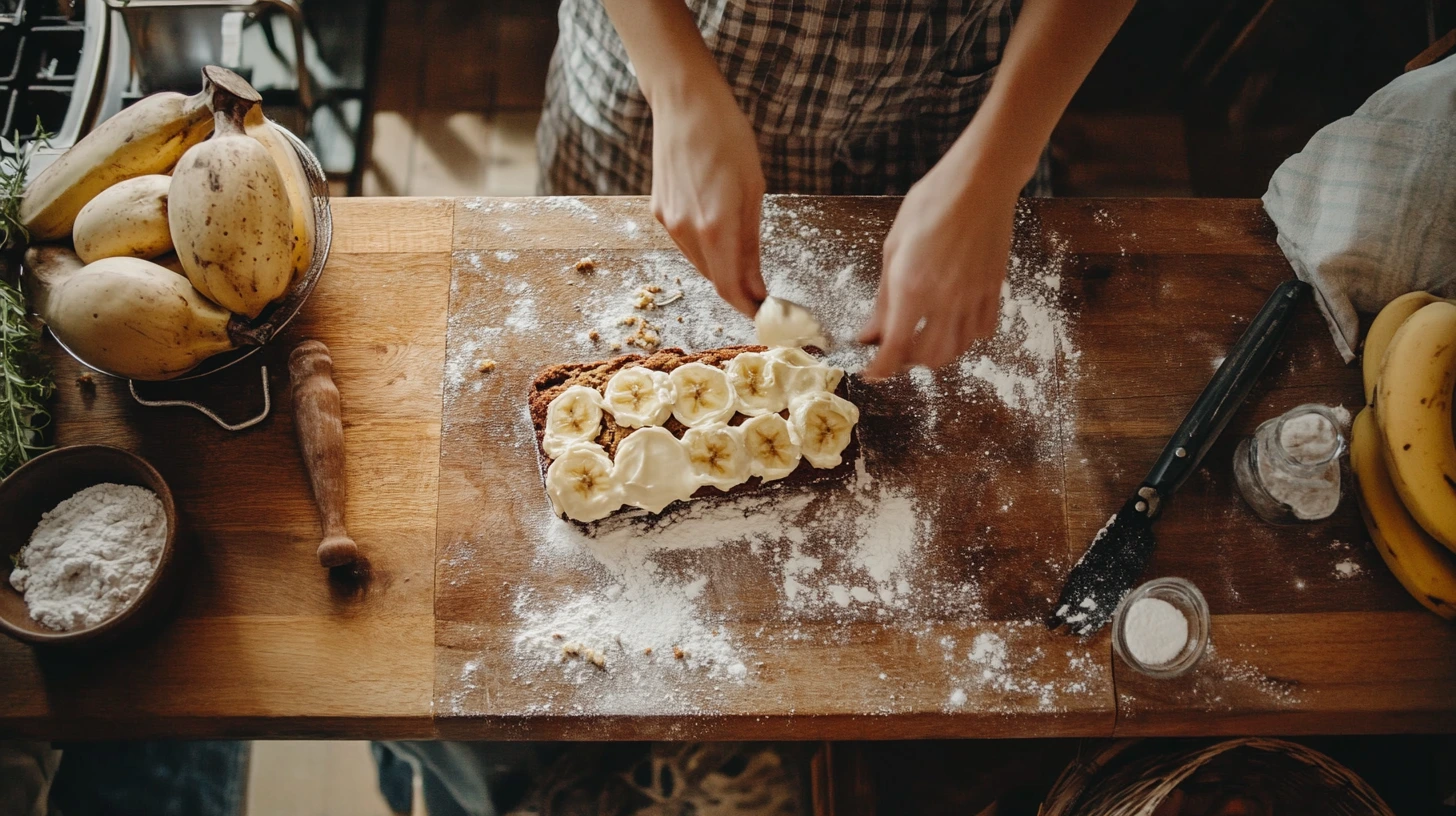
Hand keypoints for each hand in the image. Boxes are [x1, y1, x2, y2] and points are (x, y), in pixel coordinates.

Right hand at [649, 83, 766, 315]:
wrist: (685, 103)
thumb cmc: (728, 137)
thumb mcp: (753, 190)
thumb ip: (750, 243)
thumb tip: (755, 285)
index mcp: (715, 226)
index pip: (730, 287)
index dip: (748, 307)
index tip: (767, 313)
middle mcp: (686, 230)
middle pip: (714, 279)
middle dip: (738, 292)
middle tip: (763, 293)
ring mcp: (668, 222)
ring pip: (699, 264)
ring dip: (722, 271)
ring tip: (746, 268)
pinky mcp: (659, 212)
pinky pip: (686, 244)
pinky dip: (706, 251)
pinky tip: (721, 238)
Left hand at [859, 159, 1017, 378]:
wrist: (980, 182)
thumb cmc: (931, 204)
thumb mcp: (893, 247)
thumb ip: (883, 298)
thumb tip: (868, 333)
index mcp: (912, 288)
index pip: (895, 349)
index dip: (880, 369)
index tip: (871, 371)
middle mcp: (945, 300)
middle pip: (929, 358)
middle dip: (908, 362)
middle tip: (896, 348)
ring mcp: (974, 297)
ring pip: (957, 350)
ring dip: (937, 352)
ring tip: (923, 336)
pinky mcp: (994, 290)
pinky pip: (982, 331)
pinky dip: (965, 337)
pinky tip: (953, 323)